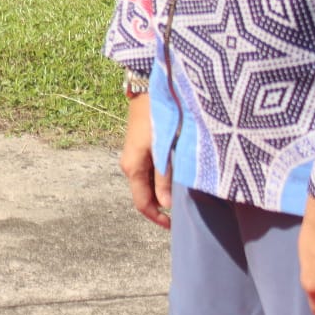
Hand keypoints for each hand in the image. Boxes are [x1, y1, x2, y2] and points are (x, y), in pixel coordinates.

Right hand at [119, 89, 172, 228]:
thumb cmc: (156, 116)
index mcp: (132, 167)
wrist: (147, 88)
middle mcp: (129, 165)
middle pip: (144, 195)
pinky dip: (162, 180)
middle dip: (162, 207)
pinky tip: (177, 177)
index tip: (174, 227)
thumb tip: (166, 204)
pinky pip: (149, 172)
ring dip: (163, 193)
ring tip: (184, 196)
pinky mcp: (141, 149)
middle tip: (185, 212)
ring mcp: (134, 157)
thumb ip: (164, 176)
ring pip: (147, 184)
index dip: (157, 218)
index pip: (142, 203)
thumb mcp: (163, 148)